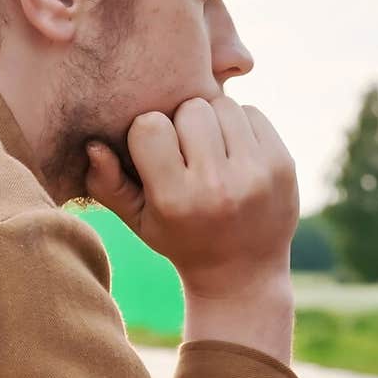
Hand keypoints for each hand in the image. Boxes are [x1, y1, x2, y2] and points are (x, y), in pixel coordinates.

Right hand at [84, 96, 298, 297]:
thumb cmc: (181, 239)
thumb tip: (94, 144)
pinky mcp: (283, 164)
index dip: (148, 135)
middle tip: (187, 152)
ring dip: (213, 121)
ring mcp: (256, 174)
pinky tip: (235, 154)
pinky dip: (241, 125)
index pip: (149, 127)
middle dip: (183, 124)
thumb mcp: (138, 221)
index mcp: (176, 200)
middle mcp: (217, 186)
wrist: (243, 273)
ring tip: (211, 151)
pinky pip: (253, 112)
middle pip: (190, 109)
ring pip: (223, 104)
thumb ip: (107, 184)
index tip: (156, 155)